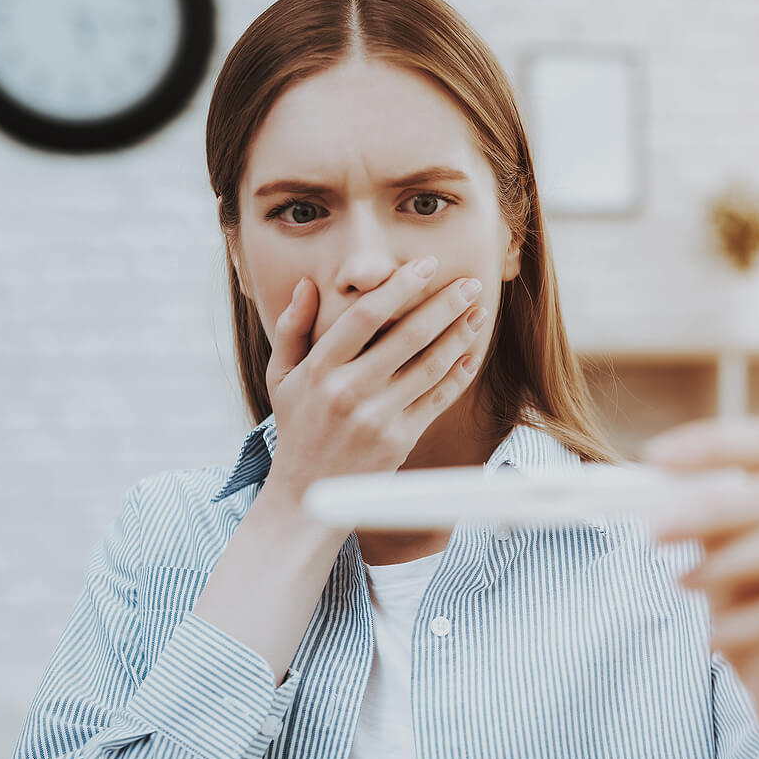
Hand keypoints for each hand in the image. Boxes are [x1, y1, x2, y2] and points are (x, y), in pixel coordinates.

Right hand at [261, 255, 487, 505]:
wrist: (306, 494)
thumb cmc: (297, 426)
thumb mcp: (280, 377)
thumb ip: (292, 329)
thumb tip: (309, 284)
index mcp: (319, 369)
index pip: (365, 316)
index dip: (399, 287)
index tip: (426, 265)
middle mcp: (348, 391)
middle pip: (407, 336)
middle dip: (445, 305)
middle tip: (470, 283)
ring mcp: (377, 417)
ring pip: (430, 366)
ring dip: (460, 336)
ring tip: (479, 313)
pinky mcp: (400, 440)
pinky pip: (437, 400)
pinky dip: (459, 375)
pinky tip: (473, 354)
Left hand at [642, 415, 758, 750]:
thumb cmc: (753, 609)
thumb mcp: (723, 553)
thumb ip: (705, 518)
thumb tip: (656, 487)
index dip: (715, 445)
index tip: (654, 456)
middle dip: (713, 507)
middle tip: (654, 528)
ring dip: (728, 561)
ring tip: (679, 584)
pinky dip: (738, 624)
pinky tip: (709, 640)